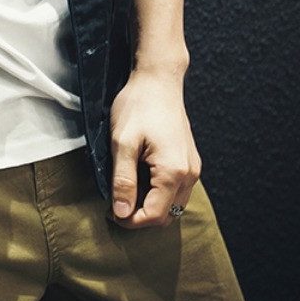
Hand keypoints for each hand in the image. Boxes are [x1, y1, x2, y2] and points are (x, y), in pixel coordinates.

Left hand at [109, 68, 201, 228]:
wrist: (158, 80)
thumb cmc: (138, 106)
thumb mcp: (122, 142)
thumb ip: (123, 180)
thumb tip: (121, 212)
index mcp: (173, 171)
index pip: (154, 215)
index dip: (130, 220)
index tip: (108, 212)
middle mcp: (190, 174)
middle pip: (166, 215)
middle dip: (140, 216)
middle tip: (114, 204)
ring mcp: (192, 168)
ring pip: (173, 204)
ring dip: (149, 205)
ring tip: (125, 191)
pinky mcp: (189, 161)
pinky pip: (176, 190)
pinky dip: (158, 193)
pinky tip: (139, 179)